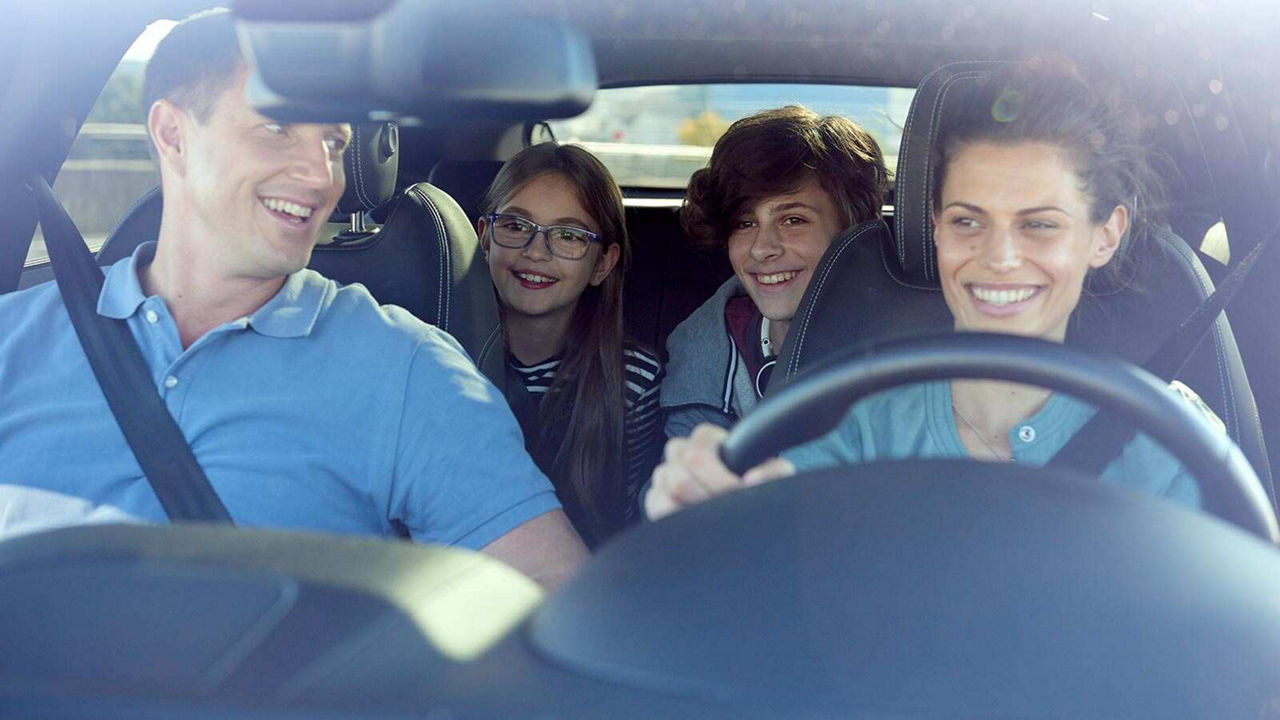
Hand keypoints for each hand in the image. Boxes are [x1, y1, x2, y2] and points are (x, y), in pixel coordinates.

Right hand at [644, 423, 794, 520]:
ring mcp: (665, 475)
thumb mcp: (771, 473)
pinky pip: (656, 504)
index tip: (737, 493)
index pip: (699, 452)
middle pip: (682, 473)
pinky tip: (694, 521)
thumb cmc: (752, 482)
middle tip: (728, 508)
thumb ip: (772, 472)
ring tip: (715, 516)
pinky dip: (675, 515)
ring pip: (669, 488)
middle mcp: (681, 451)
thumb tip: (752, 480)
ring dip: (695, 506)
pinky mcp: (655, 497)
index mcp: (706, 438)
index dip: (720, 479)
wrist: (741, 503)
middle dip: (710, 495)